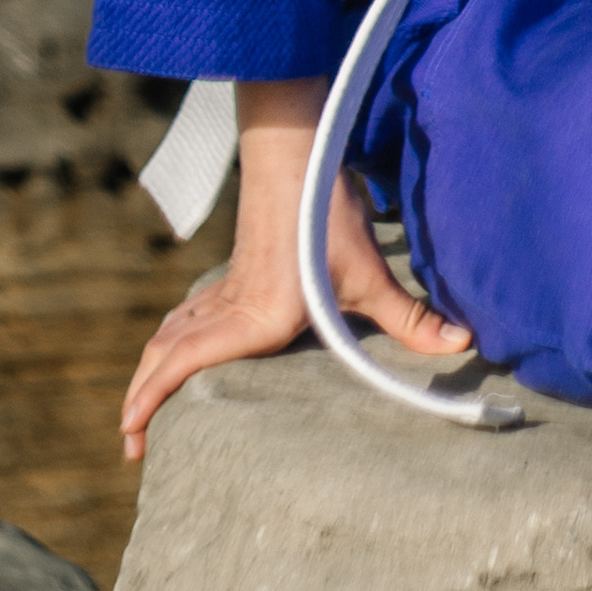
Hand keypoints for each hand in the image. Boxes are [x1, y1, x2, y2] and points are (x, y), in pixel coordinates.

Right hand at [119, 79, 471, 457]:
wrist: (295, 148)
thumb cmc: (326, 212)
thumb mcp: (369, 270)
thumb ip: (409, 316)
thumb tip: (461, 345)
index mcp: (256, 318)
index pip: (188, 362)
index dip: (153, 397)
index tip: (130, 432)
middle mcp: (232, 307)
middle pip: (168, 354)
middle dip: (143, 398)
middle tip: (130, 442)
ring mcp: (228, 286)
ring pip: (173, 333)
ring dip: (153, 370)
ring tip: (143, 406)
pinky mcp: (234, 271)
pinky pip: (188, 313)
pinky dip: (171, 339)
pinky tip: (176, 347)